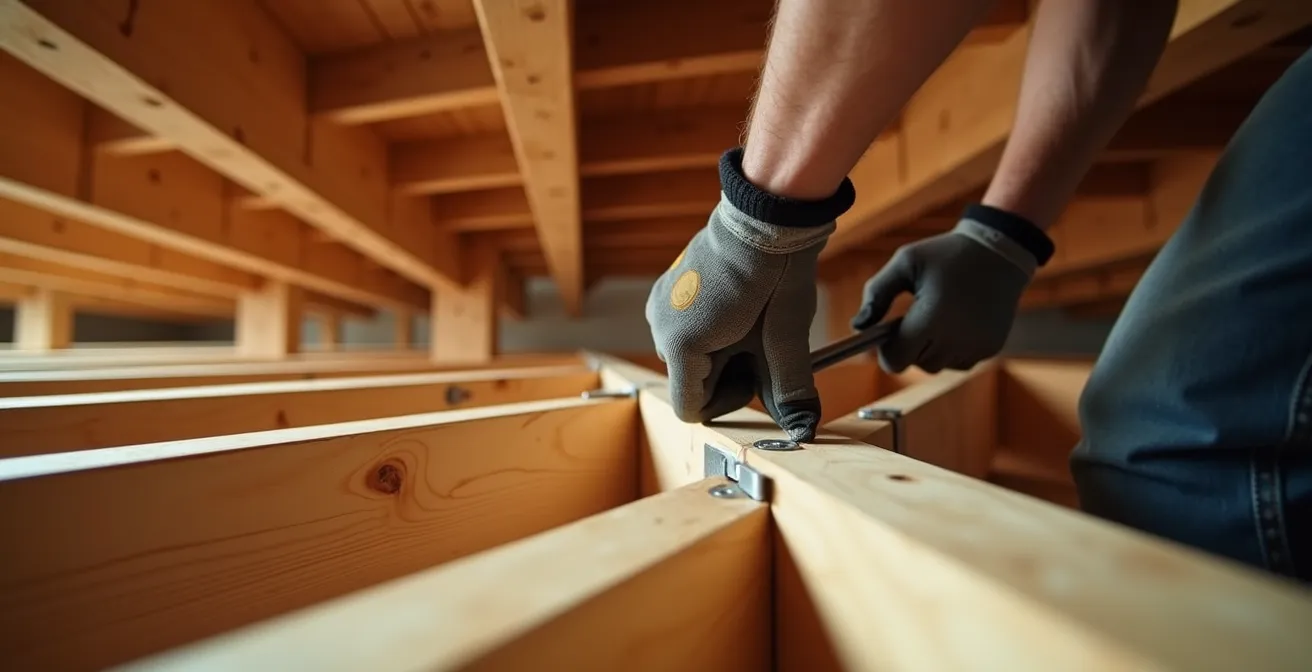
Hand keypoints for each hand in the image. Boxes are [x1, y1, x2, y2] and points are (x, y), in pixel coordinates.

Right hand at [646, 198, 830, 440]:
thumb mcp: (785, 336)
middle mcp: (659, 328)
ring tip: (747, 320)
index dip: (728, 401)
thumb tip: (803, 427)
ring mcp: (658, 306)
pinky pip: (682, 330)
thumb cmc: (776, 272)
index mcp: (682, 345)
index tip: (755, 372)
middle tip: (758, 341)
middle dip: (726, 373)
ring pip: (688, 358)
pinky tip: (734, 308)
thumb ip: (789, 387)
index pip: (691, 410)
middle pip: (690, 383)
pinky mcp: (664, 290)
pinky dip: (709, 331)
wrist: (765, 214)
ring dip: (719, 352)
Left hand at [851, 205, 1051, 372]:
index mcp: (931, 319)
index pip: (896, 360)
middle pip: (915, 363)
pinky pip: (958, 361)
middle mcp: (956, 339)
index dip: (886, 350)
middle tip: (913, 316)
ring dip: (929, 348)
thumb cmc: (946, 254)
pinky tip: (955, 322)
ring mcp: (976, 346)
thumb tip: (858, 325)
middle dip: (908, 345)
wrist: (1000, 251)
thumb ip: (877, 293)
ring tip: (935, 317)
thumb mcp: (905, 262)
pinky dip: (951, 349)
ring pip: (937, 365)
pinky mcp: (990, 347)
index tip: (887, 331)